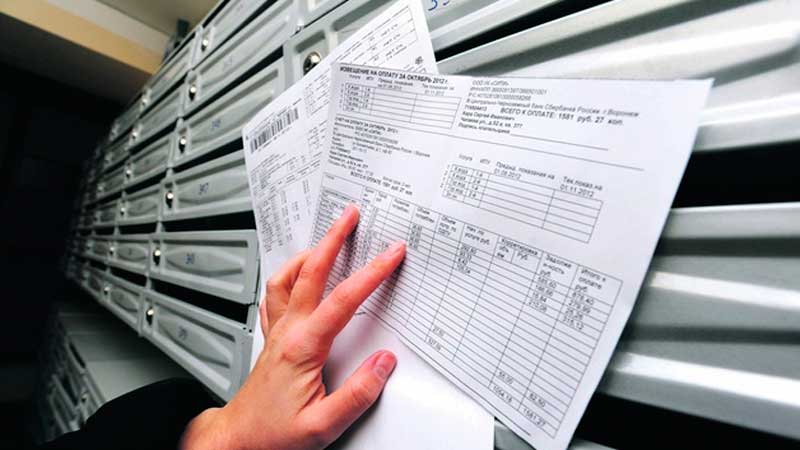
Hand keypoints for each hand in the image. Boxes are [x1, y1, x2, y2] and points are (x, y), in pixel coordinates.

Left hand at [180, 205, 405, 449]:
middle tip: (350, 216)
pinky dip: (288, 274)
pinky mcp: (272, 339)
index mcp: (303, 348)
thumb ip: (358, 394)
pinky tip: (296, 271)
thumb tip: (384, 363)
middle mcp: (287, 332)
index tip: (390, 254)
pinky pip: (275, 295)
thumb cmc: (274, 434)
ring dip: (308, 252)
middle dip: (334, 239)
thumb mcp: (323, 426)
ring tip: (326, 236)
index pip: (343, 300)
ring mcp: (277, 332)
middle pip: (311, 272)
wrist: (239, 440)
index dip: (371, 273)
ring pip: (287, 278)